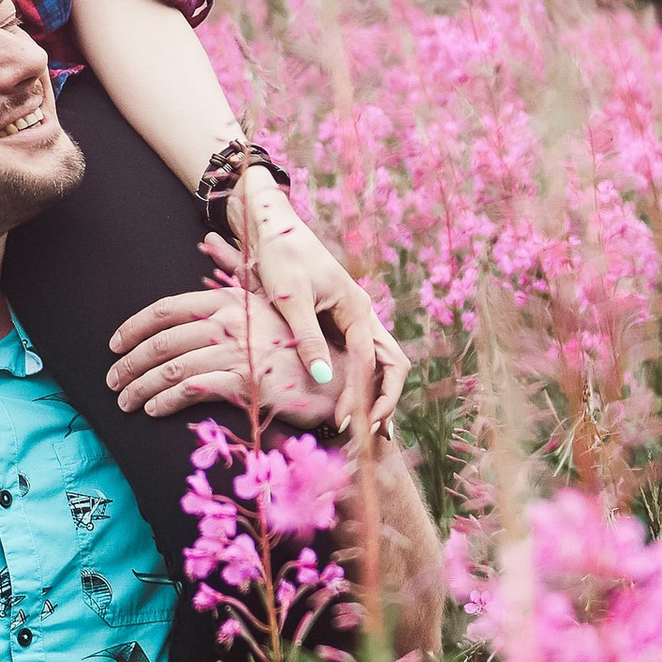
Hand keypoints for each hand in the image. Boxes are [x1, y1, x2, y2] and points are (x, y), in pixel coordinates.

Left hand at [108, 238, 339, 428]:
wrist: (336, 375)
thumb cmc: (298, 341)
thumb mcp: (267, 299)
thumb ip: (236, 271)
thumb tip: (210, 237)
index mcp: (228, 301)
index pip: (166, 310)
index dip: (133, 328)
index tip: (113, 345)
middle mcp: (228, 322)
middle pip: (161, 341)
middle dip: (129, 364)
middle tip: (112, 381)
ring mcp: (237, 350)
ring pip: (171, 368)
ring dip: (140, 387)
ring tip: (125, 401)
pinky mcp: (246, 380)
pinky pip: (192, 390)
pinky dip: (165, 401)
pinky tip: (152, 409)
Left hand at [227, 174, 407, 434]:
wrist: (271, 228)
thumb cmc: (280, 258)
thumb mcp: (291, 300)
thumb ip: (308, 339)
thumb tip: (326, 379)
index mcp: (357, 309)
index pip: (369, 362)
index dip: (359, 395)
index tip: (343, 422)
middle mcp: (362, 315)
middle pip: (390, 364)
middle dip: (384, 399)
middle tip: (371, 434)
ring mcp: (352, 319)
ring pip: (377, 362)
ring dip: (375, 393)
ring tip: (365, 428)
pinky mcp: (337, 322)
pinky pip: (358, 358)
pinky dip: (358, 382)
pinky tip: (348, 403)